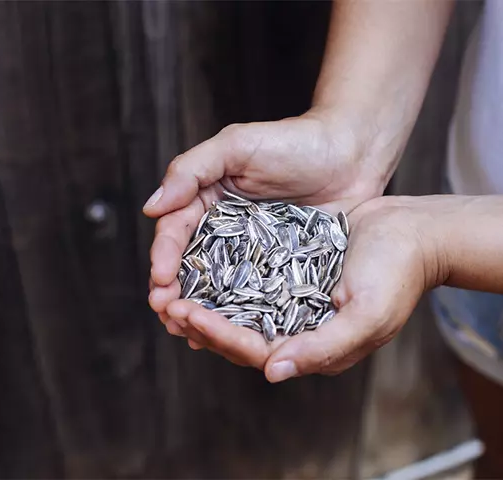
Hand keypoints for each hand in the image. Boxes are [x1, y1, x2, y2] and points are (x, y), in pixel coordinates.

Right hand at [144, 108, 399, 342]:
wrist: (351, 155)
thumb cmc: (294, 142)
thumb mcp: (237, 146)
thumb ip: (191, 170)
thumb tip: (152, 207)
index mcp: (206, 201)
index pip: (176, 231)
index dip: (164, 255)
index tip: (160, 279)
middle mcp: (224, 231)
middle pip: (190, 266)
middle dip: (174, 291)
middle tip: (167, 314)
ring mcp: (251, 254)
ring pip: (218, 286)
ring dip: (200, 311)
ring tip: (187, 332)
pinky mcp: (279, 270)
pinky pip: (255, 295)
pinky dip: (238, 316)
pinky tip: (226, 335)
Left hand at [166, 195, 456, 378]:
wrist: (416, 231)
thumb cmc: (398, 275)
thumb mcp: (368, 317)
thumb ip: (322, 348)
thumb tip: (272, 371)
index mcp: (315, 346)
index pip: (256, 350)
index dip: (220, 335)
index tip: (189, 314)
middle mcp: (301, 327)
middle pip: (241, 335)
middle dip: (204, 322)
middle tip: (167, 304)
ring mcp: (296, 299)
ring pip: (242, 309)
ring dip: (208, 301)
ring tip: (175, 289)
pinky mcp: (293, 271)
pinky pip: (253, 280)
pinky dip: (227, 277)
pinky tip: (203, 265)